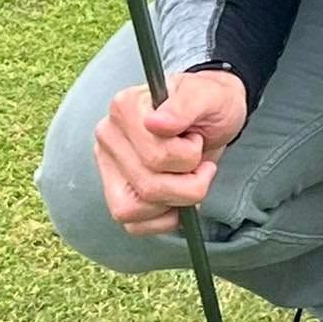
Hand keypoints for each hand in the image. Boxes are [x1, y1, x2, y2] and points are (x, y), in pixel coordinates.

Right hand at [93, 69, 248, 238]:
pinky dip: (164, 219)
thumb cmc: (211, 104)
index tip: (196, 139)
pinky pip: (134, 225)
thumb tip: (156, 123)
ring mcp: (108, 167)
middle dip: (189, 180)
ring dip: (177, 200)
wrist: (213, 116)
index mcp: (125, 107)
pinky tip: (178, 197)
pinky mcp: (116, 194)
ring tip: (188, 175)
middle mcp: (109, 136)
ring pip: (138, 208)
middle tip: (200, 160)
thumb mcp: (209, 96)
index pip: (155, 155)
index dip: (188, 155)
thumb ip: (185, 106)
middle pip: (149, 185)